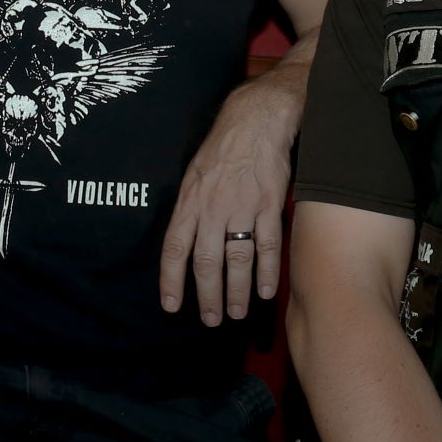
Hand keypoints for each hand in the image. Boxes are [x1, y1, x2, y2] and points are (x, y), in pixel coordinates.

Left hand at [158, 69, 301, 323]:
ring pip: (237, 261)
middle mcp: (212, 209)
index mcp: (189, 202)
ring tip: (237, 313)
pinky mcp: (269, 206)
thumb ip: (190, 208)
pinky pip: (267, 246)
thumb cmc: (223, 148)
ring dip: (237, 292)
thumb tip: (185, 240)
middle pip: (206, 263)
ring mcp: (241, 209)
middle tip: (211, 319)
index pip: (174, 249)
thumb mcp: (194, 174)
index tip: (171, 306)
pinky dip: (267, 272)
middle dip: (207, 296)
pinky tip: (267, 292)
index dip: (171, 280)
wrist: (256, 121)